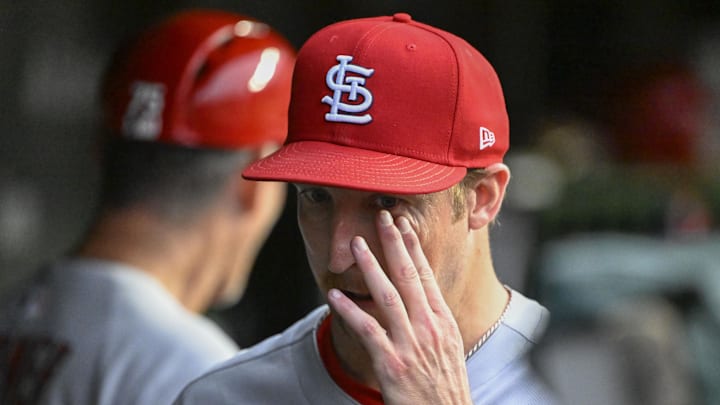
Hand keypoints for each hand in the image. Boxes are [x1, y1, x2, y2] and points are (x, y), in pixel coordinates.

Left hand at [327, 210, 471, 404]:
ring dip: (371, 266)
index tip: (404, 225)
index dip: (413, 248)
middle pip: (409, 277)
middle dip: (394, 243)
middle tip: (383, 217)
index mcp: (444, 323)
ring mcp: (411, 345)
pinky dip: (350, 310)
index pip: (427, 276)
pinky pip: (367, 330)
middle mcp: (429, 328)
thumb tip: (421, 301)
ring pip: (387, 296)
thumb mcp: (450, 350)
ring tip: (358, 245)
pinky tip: (334, 295)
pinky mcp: (392, 363)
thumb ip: (434, 323)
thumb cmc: (446, 390)